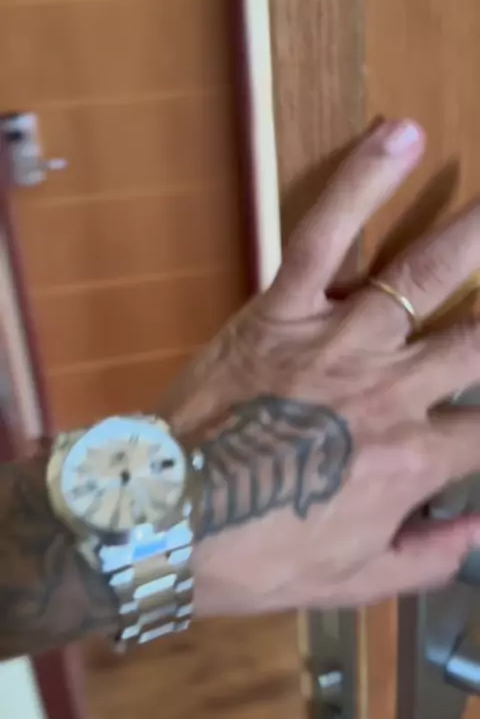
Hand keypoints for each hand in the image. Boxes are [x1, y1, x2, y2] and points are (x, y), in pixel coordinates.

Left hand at [159, 119, 479, 614]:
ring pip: (423, 273)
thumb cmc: (257, 557)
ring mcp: (336, 342)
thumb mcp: (354, 582)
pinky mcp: (279, 311)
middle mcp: (390, 393)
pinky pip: (324, 237)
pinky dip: (361, 183)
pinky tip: (400, 135)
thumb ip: (429, 556)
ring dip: (475, 232)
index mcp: (411, 461)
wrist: (162, 522)